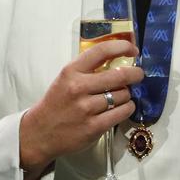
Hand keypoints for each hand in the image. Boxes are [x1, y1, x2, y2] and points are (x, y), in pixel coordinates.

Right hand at [19, 39, 143, 171]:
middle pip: (118, 75)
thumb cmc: (57, 101)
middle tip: (139, 74)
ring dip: (128, 94)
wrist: (41, 132)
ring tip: (124, 95)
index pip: (102, 51)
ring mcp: (86, 108)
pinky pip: (121, 113)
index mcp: (72, 71)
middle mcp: (79, 87)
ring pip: (122, 95)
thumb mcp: (66, 77)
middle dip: (134, 74)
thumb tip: (118, 59)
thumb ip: (88, 68)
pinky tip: (125, 106)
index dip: (122, 47)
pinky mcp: (94, 127)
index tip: (133, 49)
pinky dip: (128, 108)